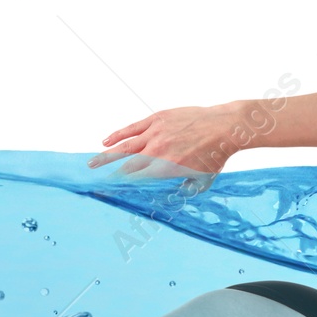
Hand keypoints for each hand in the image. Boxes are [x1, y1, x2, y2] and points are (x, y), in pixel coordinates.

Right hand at [87, 104, 239, 182]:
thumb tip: (173, 198)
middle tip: (93, 178)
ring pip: (123, 146)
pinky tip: (106, 141)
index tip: (108, 190)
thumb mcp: (202, 181)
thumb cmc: (216, 155)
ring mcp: (155, 133)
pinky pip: (132, 128)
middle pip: (125, 164)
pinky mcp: (157, 119)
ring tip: (91, 162)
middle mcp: (156, 151)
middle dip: (108, 172)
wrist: (225, 126)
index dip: (120, 185)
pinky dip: (118, 135)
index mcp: (165, 169)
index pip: (135, 180)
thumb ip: (185, 190)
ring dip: (105, 155)